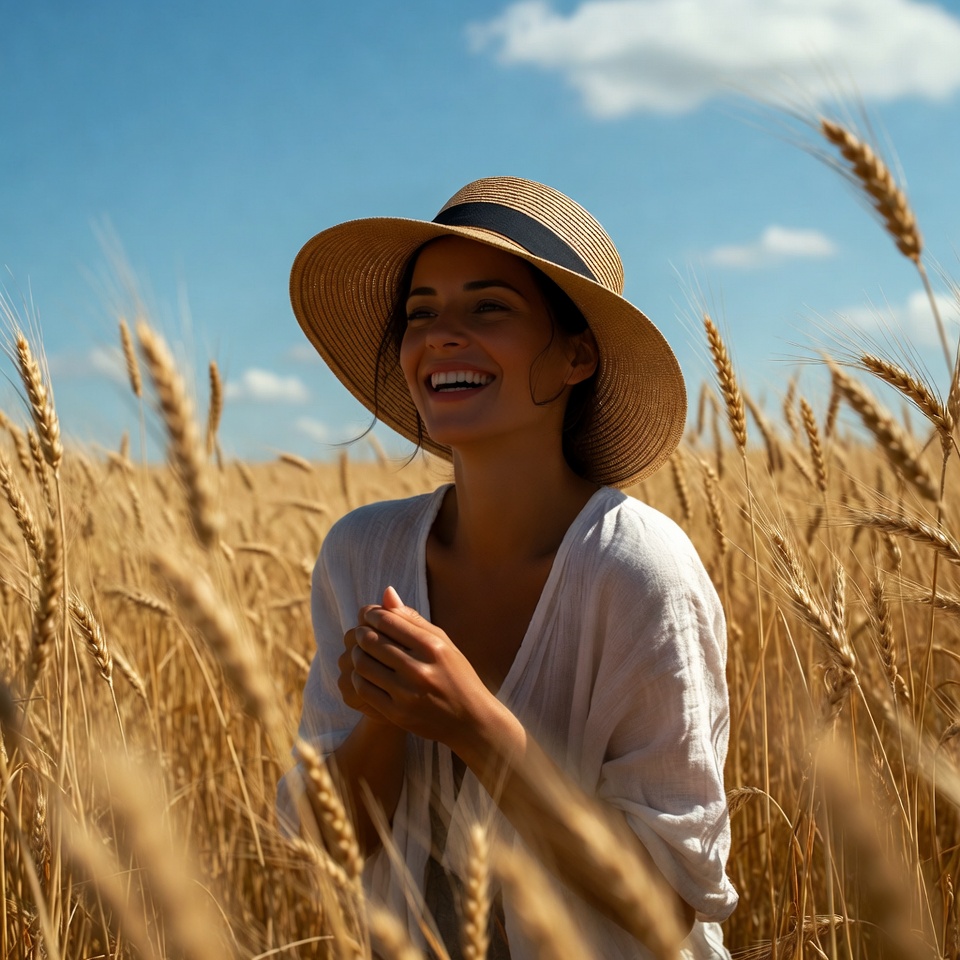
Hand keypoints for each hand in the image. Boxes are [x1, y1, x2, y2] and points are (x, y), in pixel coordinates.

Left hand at [348, 586, 494, 747]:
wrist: (471, 720)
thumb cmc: (457, 675)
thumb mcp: (443, 642)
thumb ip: (413, 618)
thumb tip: (386, 592)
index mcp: (432, 647)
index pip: (387, 621)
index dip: (371, 615)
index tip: (368, 616)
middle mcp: (419, 669)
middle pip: (371, 641)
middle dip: (360, 633)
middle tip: (361, 633)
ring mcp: (407, 694)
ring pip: (363, 665)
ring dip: (356, 654)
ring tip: (360, 652)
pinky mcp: (397, 714)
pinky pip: (364, 689)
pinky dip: (358, 677)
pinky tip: (365, 673)